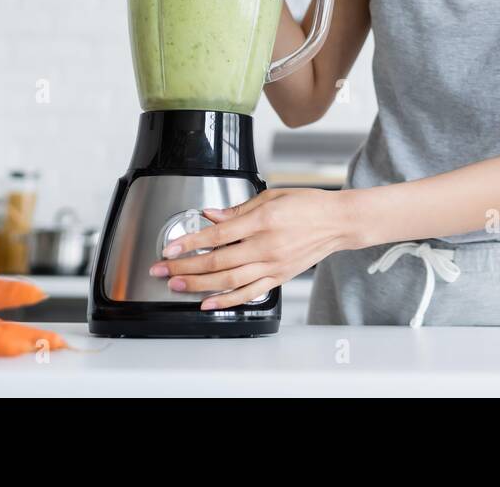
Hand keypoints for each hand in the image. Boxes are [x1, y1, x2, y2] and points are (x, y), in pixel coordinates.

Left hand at [147, 188, 356, 309]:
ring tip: (176, 284)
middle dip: (184, 266)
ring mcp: (272, 265)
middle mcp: (266, 246)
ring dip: (197, 284)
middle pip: (217, 261)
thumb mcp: (271, 196)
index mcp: (262, 221)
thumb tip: (211, 215)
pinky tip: (207, 302)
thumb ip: (238, 209)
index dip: (190, 242)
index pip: (217, 234)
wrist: (337, 222)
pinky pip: (247, 293)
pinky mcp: (278, 277)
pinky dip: (225, 300)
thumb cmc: (307, 205)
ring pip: (227, 280)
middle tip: (162, 269)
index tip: (170, 247)